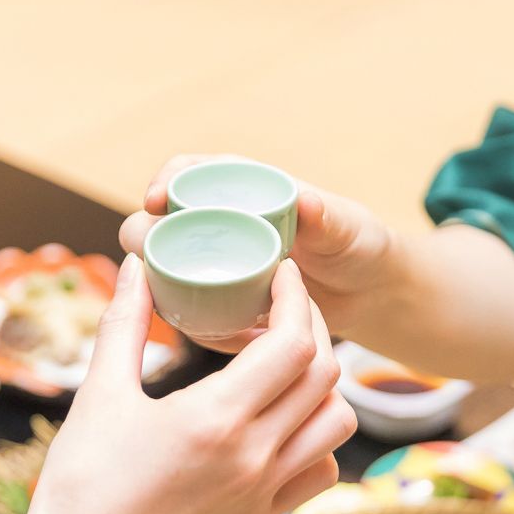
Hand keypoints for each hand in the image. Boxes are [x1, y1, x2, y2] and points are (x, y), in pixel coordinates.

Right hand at [24, 254, 354, 513]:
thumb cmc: (82, 481)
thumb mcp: (99, 393)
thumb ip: (124, 323)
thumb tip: (137, 264)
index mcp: (215, 418)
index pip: (293, 344)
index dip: (296, 299)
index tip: (281, 274)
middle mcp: (252, 457)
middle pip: (326, 377)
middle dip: (314, 330)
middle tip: (284, 310)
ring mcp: (262, 493)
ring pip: (336, 426)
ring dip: (323, 387)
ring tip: (286, 366)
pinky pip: (320, 471)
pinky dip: (317, 440)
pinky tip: (279, 422)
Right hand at [118, 155, 395, 350]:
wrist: (366, 293)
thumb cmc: (356, 244)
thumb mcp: (344, 226)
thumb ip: (326, 216)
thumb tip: (306, 203)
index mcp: (240, 190)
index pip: (186, 175)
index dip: (164, 182)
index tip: (155, 201)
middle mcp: (218, 226)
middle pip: (159, 225)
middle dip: (147, 241)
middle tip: (156, 264)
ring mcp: (215, 268)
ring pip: (166, 275)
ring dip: (165, 292)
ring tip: (197, 311)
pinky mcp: (221, 306)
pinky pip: (195, 316)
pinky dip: (202, 328)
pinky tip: (233, 338)